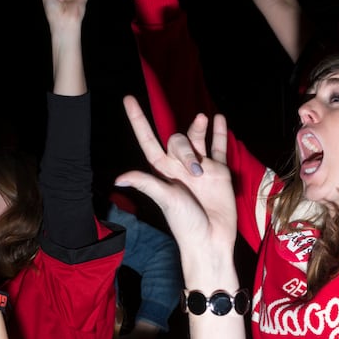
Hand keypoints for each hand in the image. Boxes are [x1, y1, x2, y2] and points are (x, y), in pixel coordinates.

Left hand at [115, 98, 235, 278]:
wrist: (212, 239)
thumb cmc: (185, 224)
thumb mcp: (165, 201)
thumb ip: (147, 183)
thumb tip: (119, 178)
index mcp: (163, 173)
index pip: (148, 141)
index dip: (138, 121)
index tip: (128, 99)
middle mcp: (179, 167)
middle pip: (178, 140)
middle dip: (187, 147)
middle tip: (196, 169)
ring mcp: (201, 168)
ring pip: (197, 139)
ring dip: (199, 127)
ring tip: (205, 117)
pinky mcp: (219, 172)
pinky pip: (218, 148)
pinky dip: (219, 134)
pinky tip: (219, 119)